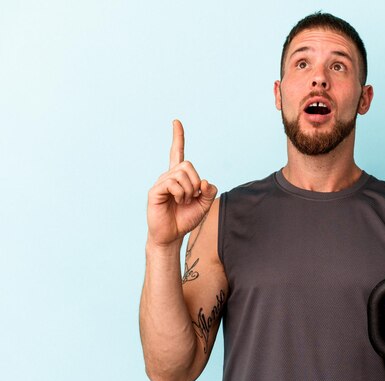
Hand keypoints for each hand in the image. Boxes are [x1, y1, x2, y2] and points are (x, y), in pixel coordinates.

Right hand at [147, 120, 216, 246]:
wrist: (172, 235)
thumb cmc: (186, 218)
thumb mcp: (204, 205)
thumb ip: (209, 192)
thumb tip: (205, 181)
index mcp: (179, 176)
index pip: (177, 153)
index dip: (178, 137)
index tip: (176, 122)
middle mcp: (168, 176)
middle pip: (187, 165)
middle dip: (196, 181)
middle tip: (193, 196)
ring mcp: (161, 182)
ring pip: (181, 174)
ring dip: (188, 191)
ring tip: (184, 202)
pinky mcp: (155, 191)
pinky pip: (172, 184)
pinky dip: (181, 194)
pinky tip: (177, 202)